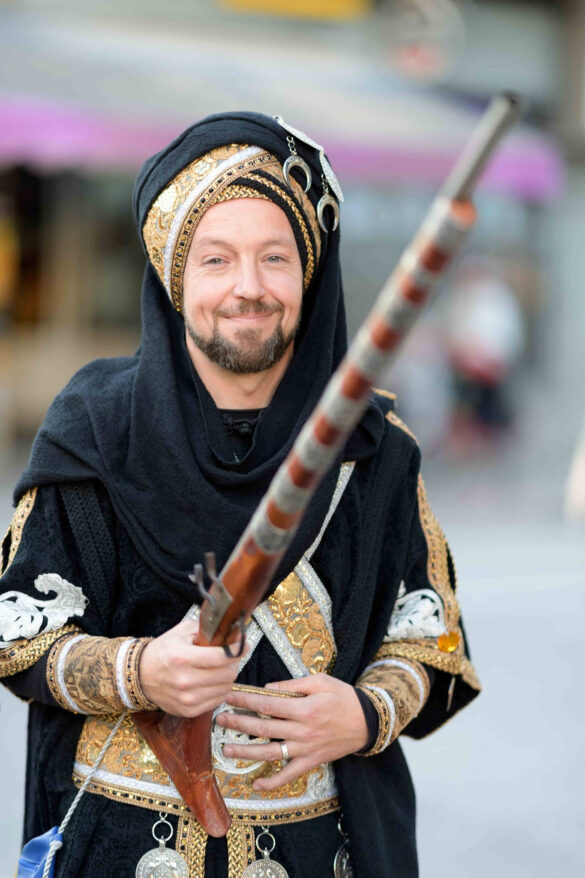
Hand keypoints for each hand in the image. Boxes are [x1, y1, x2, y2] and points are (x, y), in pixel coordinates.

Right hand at [139, 618, 245, 716]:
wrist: (141, 676)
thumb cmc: (163, 651)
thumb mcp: (181, 632)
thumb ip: (206, 629)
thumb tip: (230, 630)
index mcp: (183, 658)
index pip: (222, 657)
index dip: (237, 650)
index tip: (243, 645)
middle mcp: (185, 680)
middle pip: (228, 674)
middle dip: (232, 663)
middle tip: (228, 658)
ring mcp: (187, 698)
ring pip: (226, 688)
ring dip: (226, 678)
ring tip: (217, 670)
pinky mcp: (188, 711)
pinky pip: (218, 700)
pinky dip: (219, 690)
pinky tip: (210, 682)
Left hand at [217, 674, 368, 791]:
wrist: (367, 721)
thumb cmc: (343, 697)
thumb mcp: (320, 681)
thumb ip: (293, 685)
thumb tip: (267, 689)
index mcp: (304, 708)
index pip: (267, 704)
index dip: (245, 700)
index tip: (228, 696)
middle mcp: (302, 731)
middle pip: (264, 728)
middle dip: (239, 724)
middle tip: (220, 720)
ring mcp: (306, 749)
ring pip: (271, 753)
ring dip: (246, 753)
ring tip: (226, 750)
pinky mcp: (311, 762)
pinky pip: (288, 775)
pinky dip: (272, 783)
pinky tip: (256, 784)